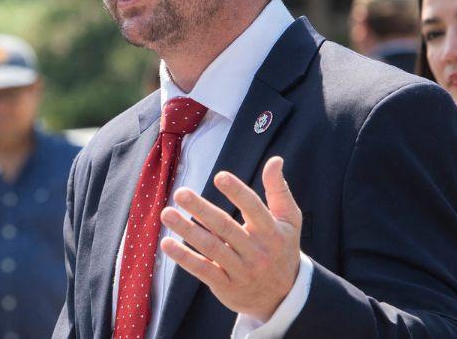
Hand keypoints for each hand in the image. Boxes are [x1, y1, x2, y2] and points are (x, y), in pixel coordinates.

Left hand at [160, 156, 301, 320]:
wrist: (283, 296)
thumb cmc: (282, 248)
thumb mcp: (289, 220)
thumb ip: (279, 190)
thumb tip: (275, 160)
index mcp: (272, 232)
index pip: (254, 208)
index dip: (237, 192)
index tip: (219, 176)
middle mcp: (257, 252)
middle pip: (226, 228)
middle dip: (201, 209)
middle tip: (180, 192)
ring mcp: (241, 270)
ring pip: (211, 248)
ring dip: (187, 231)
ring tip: (167, 213)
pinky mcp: (226, 285)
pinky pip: (203, 270)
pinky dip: (184, 258)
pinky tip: (167, 243)